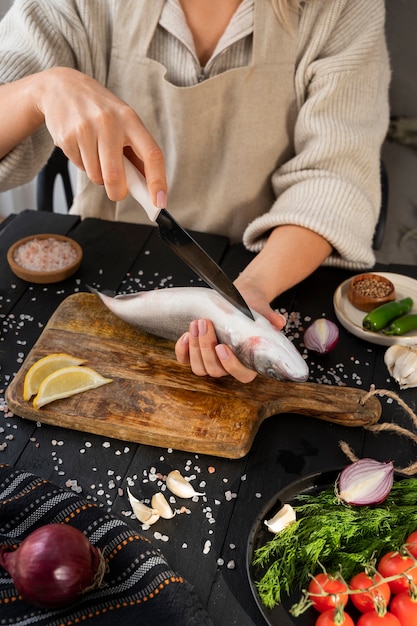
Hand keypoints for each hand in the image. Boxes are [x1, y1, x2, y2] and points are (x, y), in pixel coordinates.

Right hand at [34, 68, 166, 204]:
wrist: (62, 87)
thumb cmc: (100, 110)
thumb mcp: (124, 122)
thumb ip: (136, 152)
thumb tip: (148, 187)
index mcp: (130, 119)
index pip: (151, 154)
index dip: (158, 181)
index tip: (159, 202)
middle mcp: (109, 122)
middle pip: (115, 176)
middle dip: (117, 191)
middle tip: (117, 190)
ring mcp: (85, 129)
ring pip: (96, 176)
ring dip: (99, 176)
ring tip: (96, 154)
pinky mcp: (67, 138)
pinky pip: (80, 168)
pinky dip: (84, 166)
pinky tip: (82, 147)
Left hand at [174, 286, 285, 383]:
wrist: (239, 298)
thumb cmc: (251, 308)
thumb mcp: (261, 310)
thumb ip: (270, 317)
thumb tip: (278, 322)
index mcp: (250, 362)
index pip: (241, 375)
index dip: (230, 365)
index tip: (222, 347)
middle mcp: (229, 366)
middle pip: (215, 370)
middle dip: (206, 348)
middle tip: (205, 323)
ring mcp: (211, 361)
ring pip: (199, 368)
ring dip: (195, 347)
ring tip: (197, 323)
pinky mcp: (196, 354)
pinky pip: (185, 361)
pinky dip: (182, 350)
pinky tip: (185, 334)